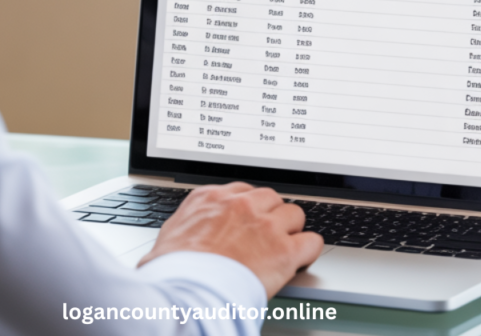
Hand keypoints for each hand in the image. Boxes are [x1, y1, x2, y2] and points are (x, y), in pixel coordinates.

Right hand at [137, 182, 322, 298]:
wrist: (185, 289)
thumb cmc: (172, 269)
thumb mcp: (169, 235)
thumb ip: (186, 226)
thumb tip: (179, 238)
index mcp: (210, 198)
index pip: (242, 191)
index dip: (249, 208)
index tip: (249, 220)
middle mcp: (240, 206)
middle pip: (270, 198)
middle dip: (270, 215)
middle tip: (266, 235)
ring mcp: (264, 226)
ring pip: (294, 214)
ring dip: (290, 230)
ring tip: (284, 247)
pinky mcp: (283, 250)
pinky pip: (311, 241)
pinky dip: (308, 251)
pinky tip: (301, 259)